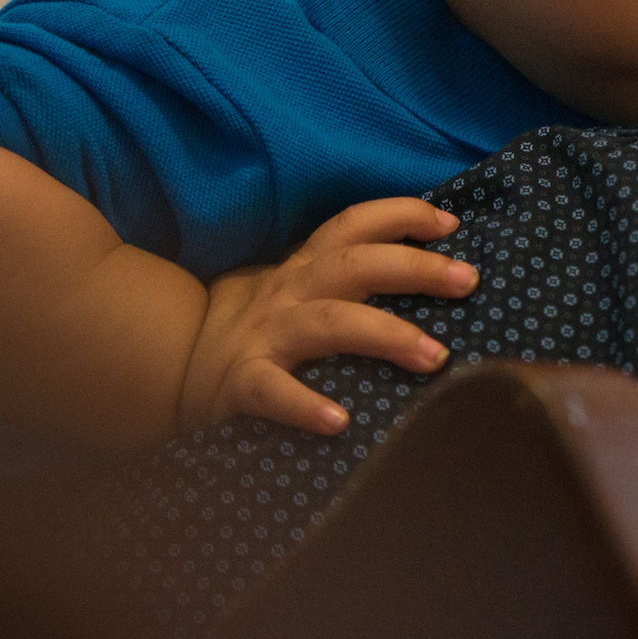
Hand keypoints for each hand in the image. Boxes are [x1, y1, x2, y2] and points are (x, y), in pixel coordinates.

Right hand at [176, 198, 476, 436]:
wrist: (168, 368)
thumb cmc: (253, 329)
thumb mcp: (293, 290)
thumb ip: (342, 279)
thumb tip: (426, 274)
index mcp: (303, 268)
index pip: (353, 224)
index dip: (400, 215)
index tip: (451, 224)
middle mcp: (288, 293)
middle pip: (356, 265)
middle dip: (415, 269)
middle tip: (469, 281)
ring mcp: (265, 336)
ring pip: (329, 324)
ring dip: (386, 335)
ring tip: (435, 358)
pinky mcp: (241, 382)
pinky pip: (273, 391)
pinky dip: (305, 405)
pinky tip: (340, 423)